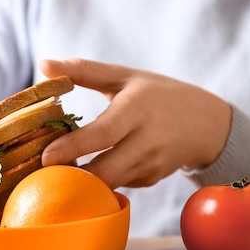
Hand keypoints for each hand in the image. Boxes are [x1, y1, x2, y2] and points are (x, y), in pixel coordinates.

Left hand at [39, 58, 231, 188]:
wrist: (206, 123)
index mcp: (136, 110)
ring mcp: (150, 166)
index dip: (72, 148)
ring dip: (82, 182)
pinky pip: (118, 184)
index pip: (102, 134)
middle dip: (73, 178)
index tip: (45, 157)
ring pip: (108, 184)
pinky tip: (90, 170)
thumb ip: (83, 70)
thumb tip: (43, 65)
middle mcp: (146, 142)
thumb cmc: (158, 94)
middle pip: (105, 172)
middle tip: (44, 174)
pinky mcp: (150, 180)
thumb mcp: (124, 76)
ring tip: (57, 174)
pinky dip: (101, 181)